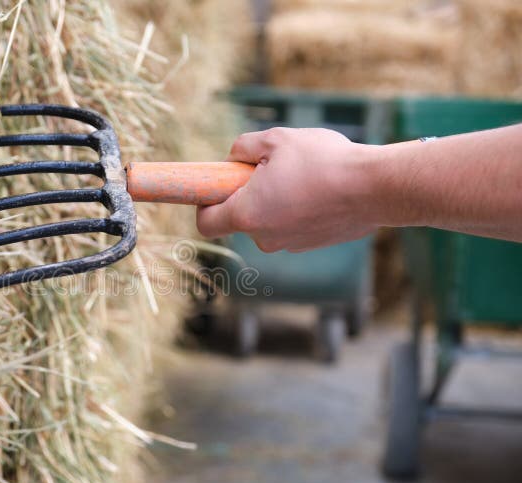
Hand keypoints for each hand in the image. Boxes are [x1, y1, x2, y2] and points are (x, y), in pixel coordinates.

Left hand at [196, 128, 378, 251]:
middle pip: (240, 218)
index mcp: (247, 215)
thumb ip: (243, 147)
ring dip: (275, 198)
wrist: (376, 188)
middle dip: (247, 193)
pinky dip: (298, 208)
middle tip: (270, 167)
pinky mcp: (313, 244)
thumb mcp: (275, 139)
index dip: (203, 204)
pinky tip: (320, 187)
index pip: (206, 224)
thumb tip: (233, 157)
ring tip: (302, 173)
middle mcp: (264, 238)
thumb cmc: (322, 161)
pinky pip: (293, 224)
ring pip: (269, 220)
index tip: (215, 187)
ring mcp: (290, 244)